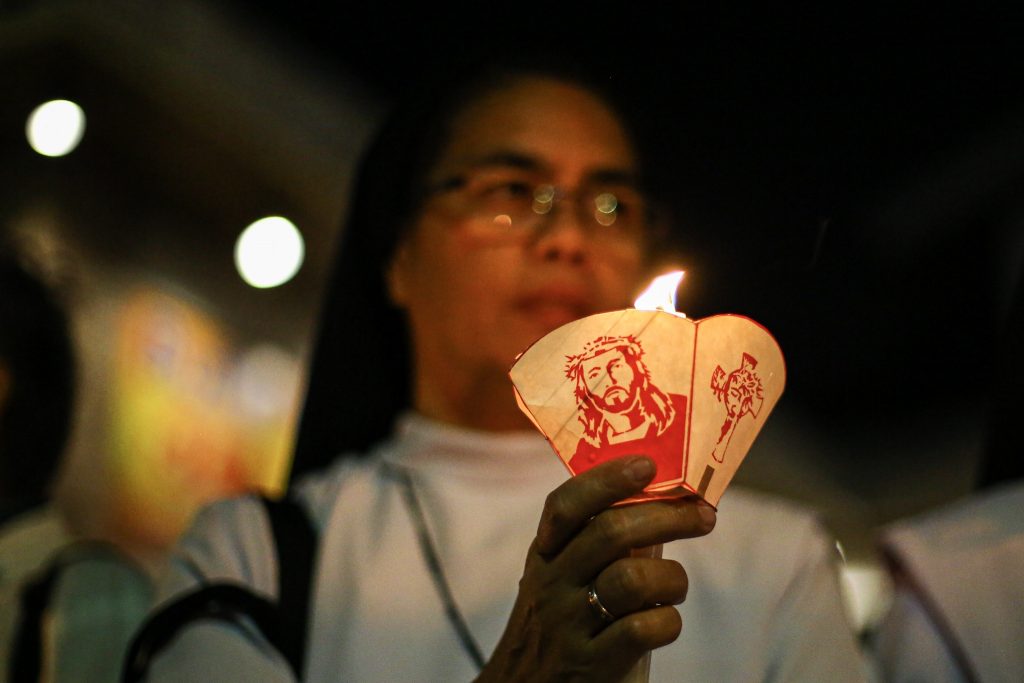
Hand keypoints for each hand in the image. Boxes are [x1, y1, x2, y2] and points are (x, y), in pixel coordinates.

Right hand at [476, 456, 715, 682]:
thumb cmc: (569, 624)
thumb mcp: (571, 578)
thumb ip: (607, 542)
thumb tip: (665, 496)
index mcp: (546, 555)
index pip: (565, 505)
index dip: (606, 479)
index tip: (648, 464)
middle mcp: (552, 584)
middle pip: (610, 532)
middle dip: (666, 516)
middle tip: (703, 516)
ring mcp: (568, 625)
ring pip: (632, 580)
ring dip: (672, 579)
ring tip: (675, 587)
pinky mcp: (590, 664)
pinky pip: (643, 629)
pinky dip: (668, 622)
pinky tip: (664, 623)